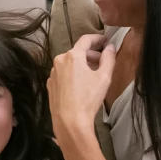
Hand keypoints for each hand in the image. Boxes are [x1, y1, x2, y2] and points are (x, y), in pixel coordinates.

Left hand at [47, 33, 115, 150]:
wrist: (69, 120)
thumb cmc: (88, 98)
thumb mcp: (104, 77)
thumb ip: (109, 58)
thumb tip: (110, 47)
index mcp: (72, 56)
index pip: (86, 40)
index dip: (97, 38)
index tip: (105, 40)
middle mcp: (59, 60)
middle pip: (78, 52)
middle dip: (92, 55)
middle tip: (104, 61)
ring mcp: (53, 73)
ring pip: (70, 63)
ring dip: (82, 65)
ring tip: (94, 74)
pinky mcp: (50, 84)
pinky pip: (63, 74)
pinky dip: (73, 74)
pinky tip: (81, 85)